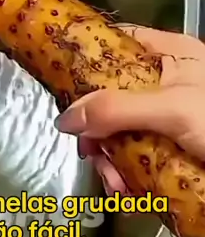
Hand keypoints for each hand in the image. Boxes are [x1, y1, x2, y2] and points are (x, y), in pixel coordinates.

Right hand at [55, 26, 204, 194]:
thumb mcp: (172, 109)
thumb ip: (117, 108)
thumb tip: (66, 118)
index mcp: (171, 56)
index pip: (119, 44)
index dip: (89, 59)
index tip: (62, 83)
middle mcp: (167, 84)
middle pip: (113, 96)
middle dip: (97, 129)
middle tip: (92, 154)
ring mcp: (170, 120)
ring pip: (122, 132)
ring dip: (111, 159)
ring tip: (116, 184)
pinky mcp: (174, 152)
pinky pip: (138, 157)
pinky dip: (128, 175)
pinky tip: (127, 192)